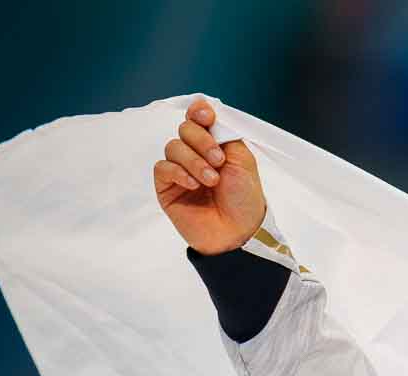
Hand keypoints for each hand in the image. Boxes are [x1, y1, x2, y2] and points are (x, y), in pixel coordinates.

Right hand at [153, 97, 266, 254]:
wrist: (238, 232)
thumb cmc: (244, 199)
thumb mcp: (243, 160)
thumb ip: (226, 134)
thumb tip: (208, 110)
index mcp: (214, 144)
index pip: (198, 119)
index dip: (199, 113)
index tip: (207, 117)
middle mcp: (195, 154)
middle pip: (185, 129)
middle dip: (201, 141)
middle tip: (218, 160)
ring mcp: (179, 169)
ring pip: (173, 147)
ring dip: (194, 161)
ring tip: (212, 180)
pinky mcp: (166, 187)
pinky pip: (163, 168)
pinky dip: (178, 172)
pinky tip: (193, 185)